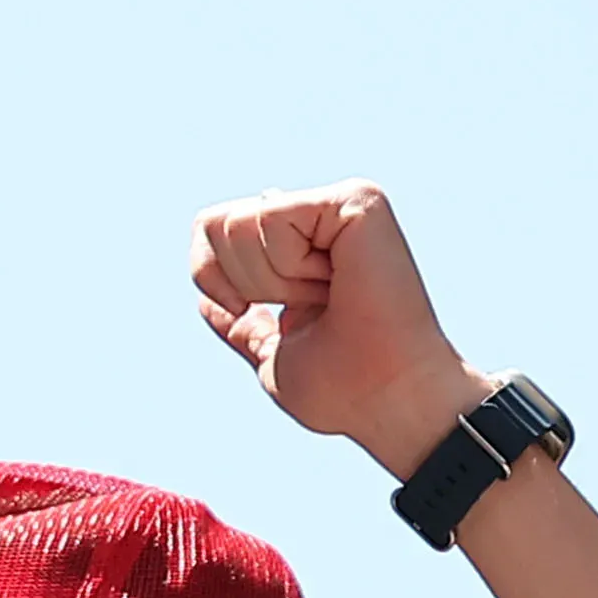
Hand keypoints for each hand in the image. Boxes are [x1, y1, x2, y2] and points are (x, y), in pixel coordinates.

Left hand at [188, 182, 485, 469]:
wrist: (389, 398)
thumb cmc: (346, 390)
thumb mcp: (275, 355)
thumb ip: (245, 327)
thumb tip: (209, 304)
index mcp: (306, 249)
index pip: (212, 231)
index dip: (214, 282)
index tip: (272, 314)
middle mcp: (324, 216)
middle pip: (215, 223)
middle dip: (245, 283)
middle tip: (312, 307)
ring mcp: (343, 203)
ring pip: (237, 222)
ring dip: (273, 281)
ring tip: (329, 296)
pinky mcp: (357, 200)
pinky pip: (270, 216)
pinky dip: (288, 266)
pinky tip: (335, 282)